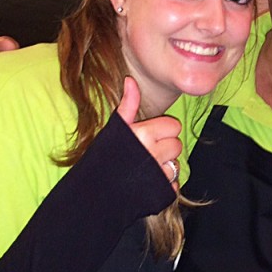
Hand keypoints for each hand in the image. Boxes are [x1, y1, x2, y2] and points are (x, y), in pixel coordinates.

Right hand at [115, 77, 182, 191]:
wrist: (94, 192)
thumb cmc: (104, 157)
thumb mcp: (115, 128)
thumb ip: (128, 104)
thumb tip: (130, 79)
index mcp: (144, 134)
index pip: (173, 126)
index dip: (162, 131)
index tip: (148, 136)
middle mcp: (154, 153)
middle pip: (177, 145)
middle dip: (165, 148)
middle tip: (146, 153)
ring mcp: (160, 174)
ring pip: (177, 164)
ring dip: (165, 167)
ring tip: (145, 169)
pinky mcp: (162, 192)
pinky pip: (174, 184)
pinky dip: (164, 184)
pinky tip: (148, 182)